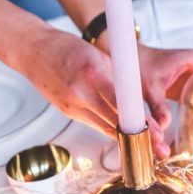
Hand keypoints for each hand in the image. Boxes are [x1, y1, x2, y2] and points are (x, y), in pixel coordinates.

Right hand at [15, 29, 168, 155]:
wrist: (33, 50)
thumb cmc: (67, 47)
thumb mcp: (99, 55)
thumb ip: (117, 76)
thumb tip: (136, 95)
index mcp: (92, 72)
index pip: (121, 104)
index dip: (139, 120)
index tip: (155, 130)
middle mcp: (80, 92)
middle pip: (114, 121)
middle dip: (138, 134)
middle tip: (159, 145)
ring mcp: (71, 105)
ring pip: (105, 127)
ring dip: (125, 136)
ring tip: (147, 145)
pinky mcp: (67, 111)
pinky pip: (93, 123)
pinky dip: (109, 127)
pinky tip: (123, 134)